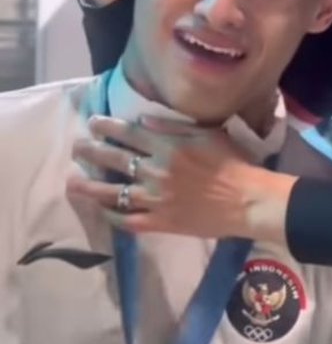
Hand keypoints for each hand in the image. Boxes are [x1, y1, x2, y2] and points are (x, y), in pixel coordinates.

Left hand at [67, 115, 294, 242]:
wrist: (247, 200)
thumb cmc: (233, 163)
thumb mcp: (206, 134)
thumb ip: (172, 127)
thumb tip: (141, 120)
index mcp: (167, 147)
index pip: (128, 133)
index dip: (107, 127)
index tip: (93, 123)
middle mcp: (155, 171)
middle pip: (114, 159)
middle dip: (91, 152)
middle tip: (76, 148)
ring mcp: (155, 199)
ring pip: (113, 193)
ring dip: (90, 187)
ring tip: (72, 183)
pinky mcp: (161, 222)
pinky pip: (129, 220)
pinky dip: (113, 216)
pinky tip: (102, 211)